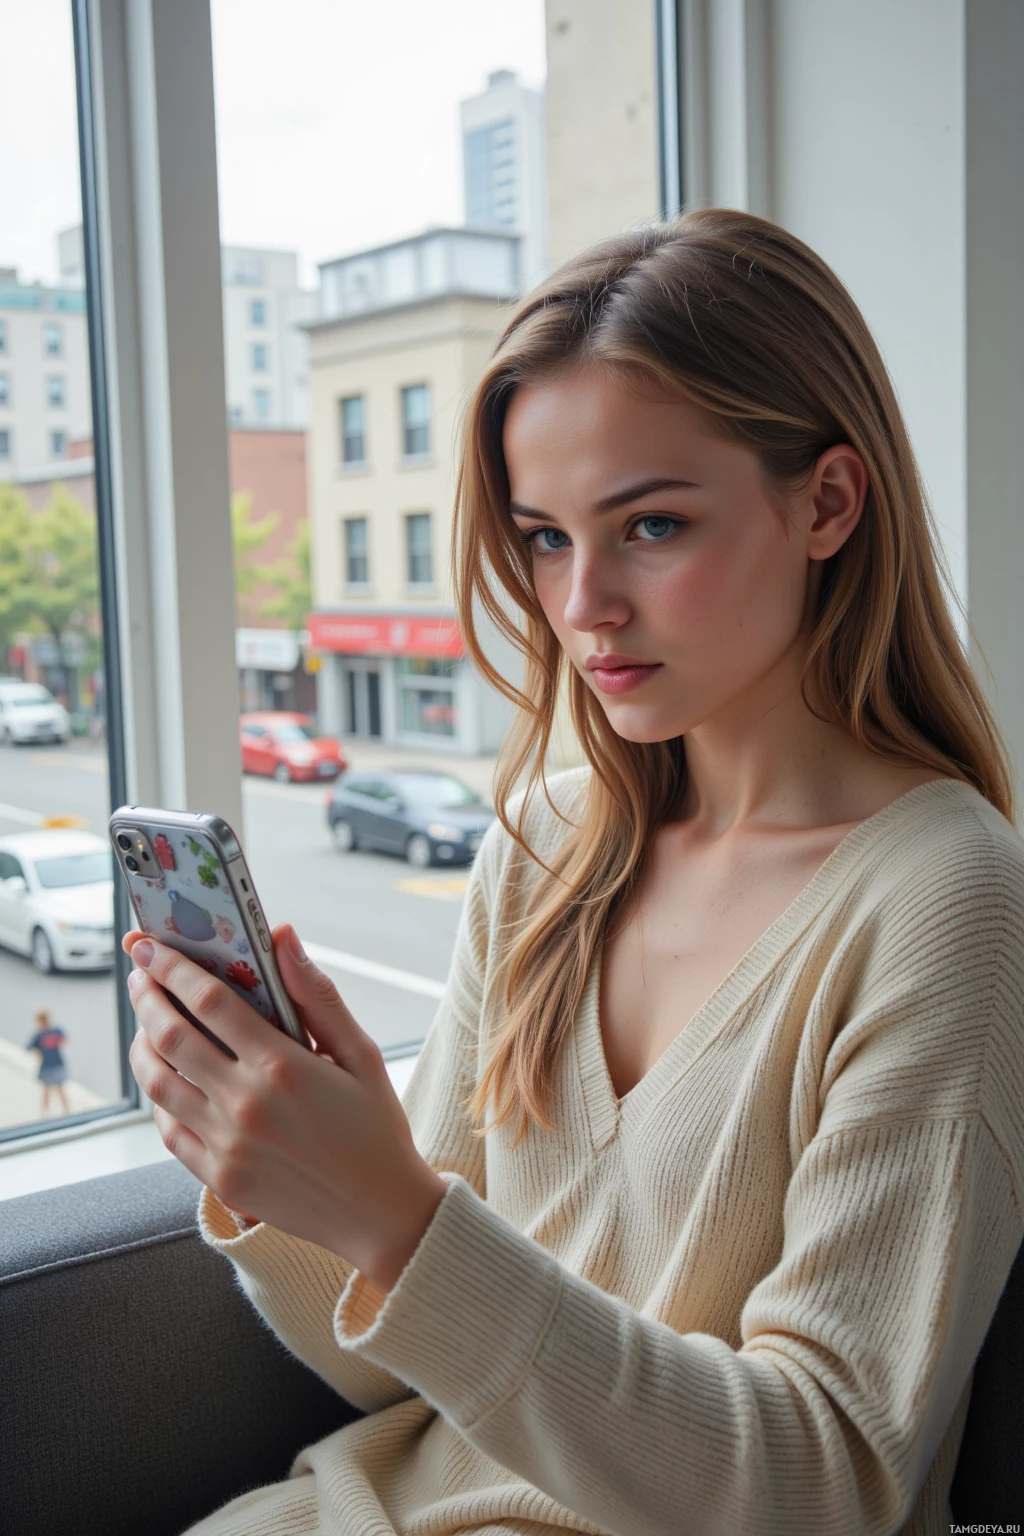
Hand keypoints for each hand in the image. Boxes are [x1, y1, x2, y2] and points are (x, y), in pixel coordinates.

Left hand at [122, 924, 446, 1291]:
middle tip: (138, 975)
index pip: (209, 1001)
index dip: (172, 968)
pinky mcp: (218, 1178)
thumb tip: (282, 936)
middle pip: (171, 1036)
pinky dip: (158, 1097)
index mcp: (283, 1066)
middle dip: (147, 997)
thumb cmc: (375, 1125)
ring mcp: (227, 1144)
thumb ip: (317, 995)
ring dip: (141, 1045)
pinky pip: (169, 1130)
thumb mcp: (361, 1053)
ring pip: (158, 1083)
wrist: (380, 1212)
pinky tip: (165, 1079)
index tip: (149, 946)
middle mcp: (247, 1104)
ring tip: (145, 1023)